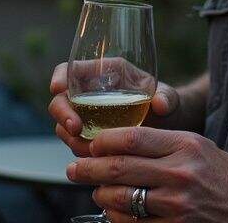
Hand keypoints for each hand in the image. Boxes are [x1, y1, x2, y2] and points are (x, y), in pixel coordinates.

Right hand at [48, 61, 181, 157]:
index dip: (60, 76)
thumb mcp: (169, 98)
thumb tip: (160, 104)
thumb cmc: (165, 104)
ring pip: (64, 126)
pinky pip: (76, 144)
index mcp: (106, 73)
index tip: (58, 88)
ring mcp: (87, 117)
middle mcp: (91, 94)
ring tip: (90, 148)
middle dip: (62, 114)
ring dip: (71, 137)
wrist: (166, 128)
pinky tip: (96, 159)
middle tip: (75, 128)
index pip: (71, 69)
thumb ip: (167, 98)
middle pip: (61, 100)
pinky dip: (82, 151)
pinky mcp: (89, 137)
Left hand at [66, 126, 227, 222]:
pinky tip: (116, 213)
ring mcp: (178, 206)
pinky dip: (119, 219)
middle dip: (89, 169)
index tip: (91, 144)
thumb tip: (123, 145)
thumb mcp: (202, 149)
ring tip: (97, 192)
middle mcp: (181, 174)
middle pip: (119, 168)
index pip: (132, 137)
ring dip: (102, 196)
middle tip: (74, 169)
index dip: (103, 141)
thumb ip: (166, 146)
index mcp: (186, 146)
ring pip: (122, 200)